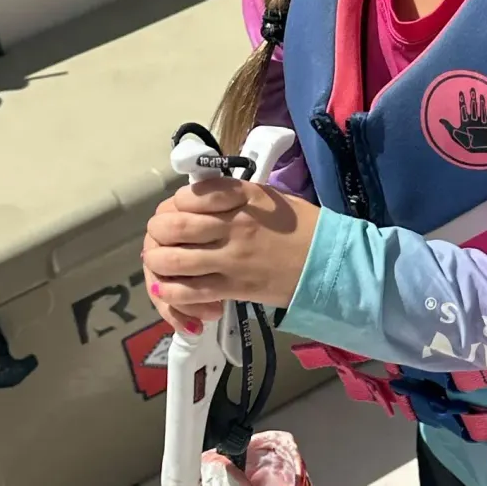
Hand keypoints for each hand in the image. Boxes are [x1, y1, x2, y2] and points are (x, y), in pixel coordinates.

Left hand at [143, 180, 319, 321]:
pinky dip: (172, 291)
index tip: (176, 210)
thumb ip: (231, 194)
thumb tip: (197, 197)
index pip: (187, 197)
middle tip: (160, 237)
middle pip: (172, 228)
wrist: (328, 262)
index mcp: (239, 198)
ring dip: (159, 262)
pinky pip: (192, 291)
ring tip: (160, 262)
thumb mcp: (265, 197)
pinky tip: (167, 288)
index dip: (173, 205)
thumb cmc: (300, 225)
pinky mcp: (234, 288)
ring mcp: (230, 259)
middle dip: (158, 232)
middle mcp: (230, 226)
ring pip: (174, 261)